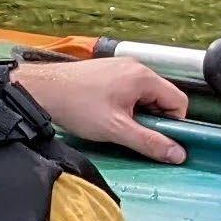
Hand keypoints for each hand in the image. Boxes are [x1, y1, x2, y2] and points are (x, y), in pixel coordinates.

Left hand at [11, 51, 193, 164]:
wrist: (43, 90)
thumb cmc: (79, 107)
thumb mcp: (117, 130)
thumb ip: (149, 142)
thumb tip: (178, 154)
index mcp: (144, 77)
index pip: (178, 101)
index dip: (172, 123)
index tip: (155, 137)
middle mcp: (136, 66)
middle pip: (162, 97)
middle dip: (152, 118)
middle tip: (131, 132)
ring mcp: (122, 66)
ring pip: (145, 94)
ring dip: (138, 112)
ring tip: (116, 123)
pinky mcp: (109, 70)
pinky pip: (130, 89)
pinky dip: (125, 104)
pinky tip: (106, 113)